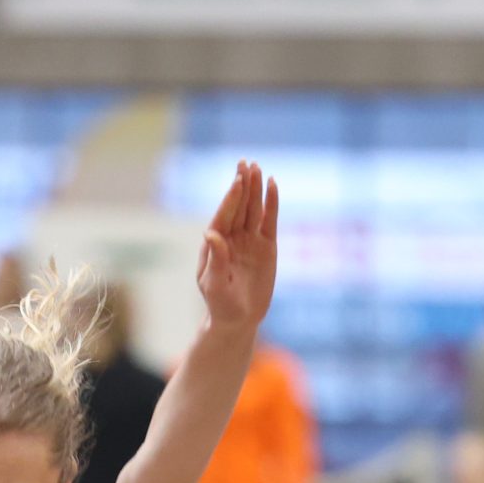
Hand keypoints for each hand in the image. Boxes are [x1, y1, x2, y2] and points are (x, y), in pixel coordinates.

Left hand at [197, 161, 277, 330]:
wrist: (239, 319)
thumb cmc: (221, 304)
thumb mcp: (215, 285)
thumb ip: (215, 259)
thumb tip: (210, 232)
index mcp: (215, 244)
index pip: (223, 217)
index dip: (230, 199)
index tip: (237, 181)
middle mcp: (232, 238)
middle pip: (238, 207)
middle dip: (242, 186)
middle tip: (245, 163)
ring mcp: (249, 240)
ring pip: (253, 209)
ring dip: (255, 189)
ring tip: (257, 167)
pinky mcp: (266, 245)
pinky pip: (269, 220)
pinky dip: (271, 203)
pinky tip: (273, 185)